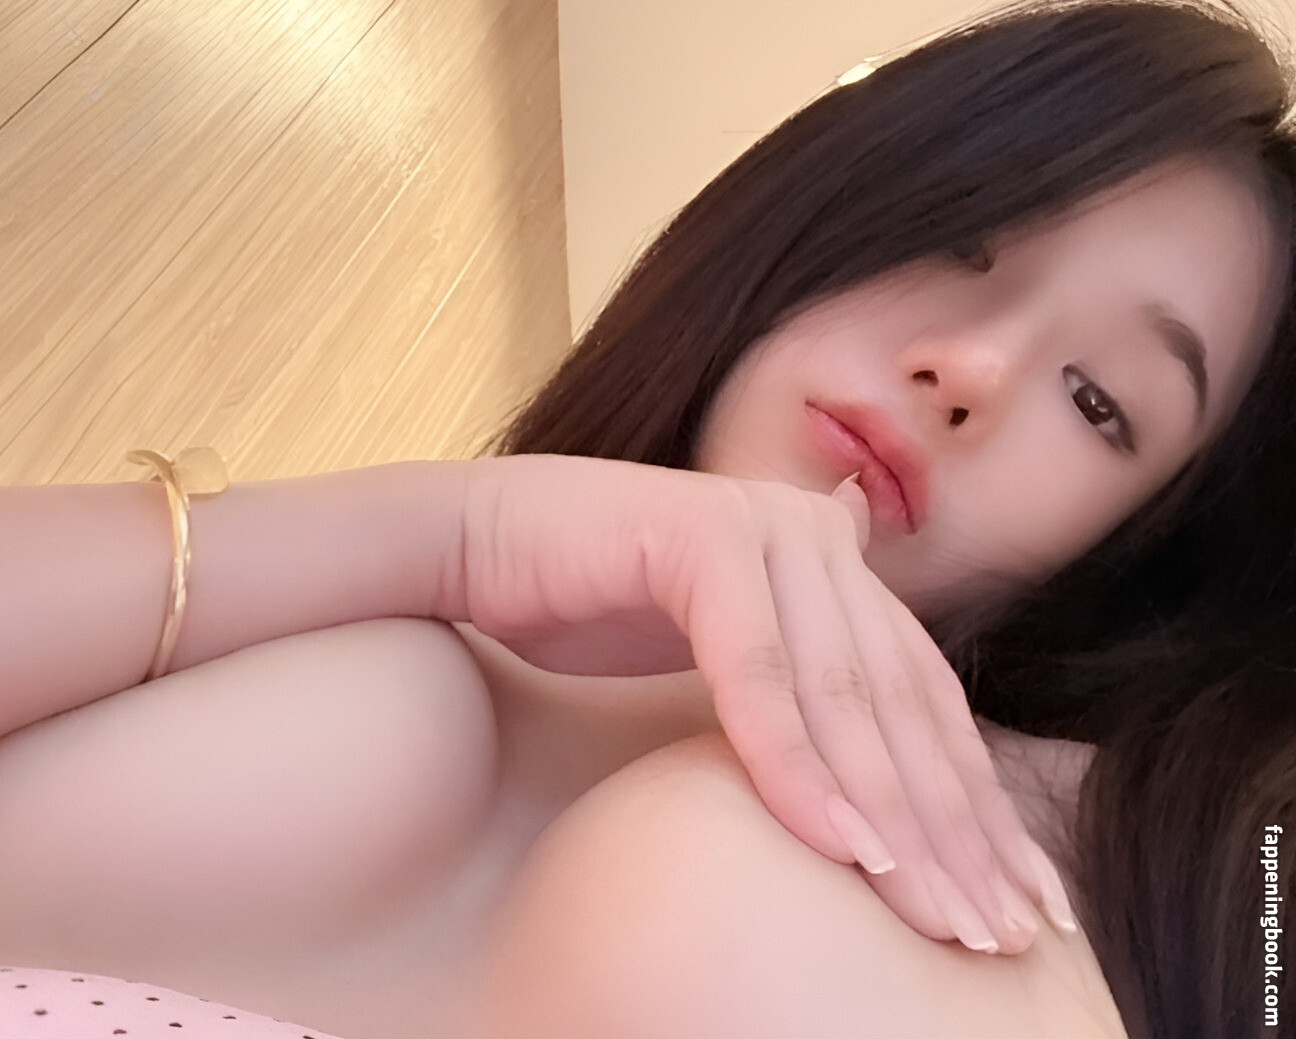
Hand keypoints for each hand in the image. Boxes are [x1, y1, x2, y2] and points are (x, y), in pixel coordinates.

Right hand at [458, 454, 1074, 952]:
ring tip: (934, 914)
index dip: (979, 811)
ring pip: (844, 696)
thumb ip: (798, 695)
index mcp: (836, 567)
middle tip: (995, 937)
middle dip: (953, 833)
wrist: (476, 549)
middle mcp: (818, 540)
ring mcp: (765, 530)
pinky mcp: (703, 539)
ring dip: (892, 814)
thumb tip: (859, 775)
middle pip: (903, 707)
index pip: (927, 705)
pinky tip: (838, 845)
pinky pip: (759, 673)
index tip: (1023, 909)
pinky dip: (796, 763)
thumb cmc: (589, 611)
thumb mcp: (717, 666)